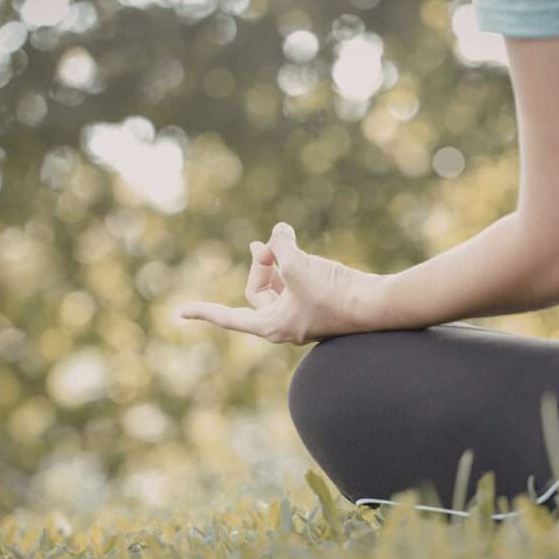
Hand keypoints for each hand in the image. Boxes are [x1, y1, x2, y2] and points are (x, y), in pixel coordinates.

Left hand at [179, 223, 381, 343]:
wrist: (378, 306)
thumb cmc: (335, 292)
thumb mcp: (298, 264)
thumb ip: (280, 245)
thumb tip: (277, 233)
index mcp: (272, 326)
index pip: (229, 317)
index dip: (204, 312)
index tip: (180, 313)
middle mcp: (285, 325)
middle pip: (258, 292)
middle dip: (260, 265)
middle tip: (269, 245)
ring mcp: (304, 318)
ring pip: (279, 287)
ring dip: (278, 263)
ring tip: (283, 242)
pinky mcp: (321, 306)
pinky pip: (297, 285)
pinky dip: (295, 267)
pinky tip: (301, 253)